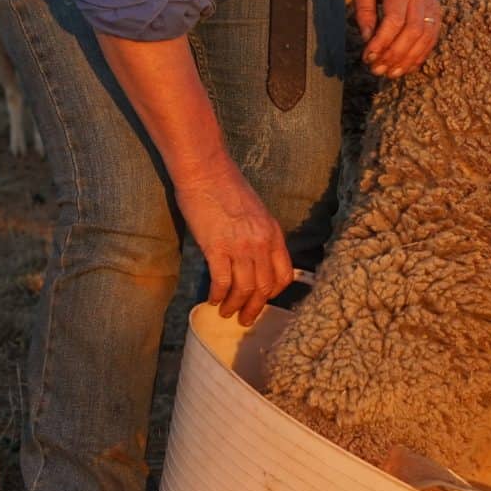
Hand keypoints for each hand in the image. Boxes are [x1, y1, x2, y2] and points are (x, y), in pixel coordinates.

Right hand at [173, 158, 293, 325]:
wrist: (206, 171)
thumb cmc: (227, 187)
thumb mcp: (256, 212)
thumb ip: (259, 235)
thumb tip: (253, 259)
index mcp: (273, 233)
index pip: (284, 274)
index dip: (274, 293)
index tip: (263, 300)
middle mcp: (261, 243)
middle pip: (264, 287)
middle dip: (255, 308)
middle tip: (246, 319)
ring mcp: (240, 247)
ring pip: (244, 289)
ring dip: (235, 306)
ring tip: (226, 312)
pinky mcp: (217, 248)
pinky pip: (222, 282)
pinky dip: (218, 296)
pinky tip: (213, 300)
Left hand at [352, 0, 441, 77]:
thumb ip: (364, 11)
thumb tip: (368, 39)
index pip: (394, 19)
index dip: (382, 42)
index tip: (367, 56)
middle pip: (412, 31)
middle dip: (394, 55)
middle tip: (376, 69)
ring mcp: (431, 3)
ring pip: (425, 38)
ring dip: (408, 59)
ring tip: (389, 73)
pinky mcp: (436, 11)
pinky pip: (432, 38)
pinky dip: (420, 55)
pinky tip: (405, 66)